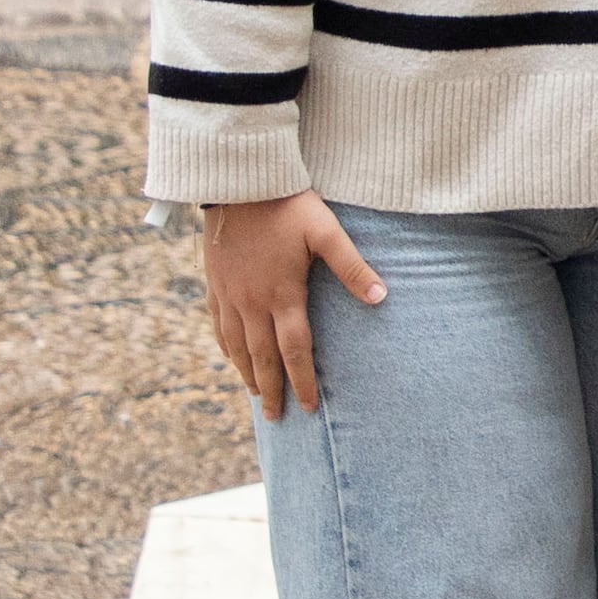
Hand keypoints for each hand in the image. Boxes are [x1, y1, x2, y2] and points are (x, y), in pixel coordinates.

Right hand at [200, 192, 384, 418]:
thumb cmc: (287, 204)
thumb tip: (382, 296)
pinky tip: (232, 356)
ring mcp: (229, 293)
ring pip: (236, 345)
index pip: (294, 350)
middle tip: (277, 418)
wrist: (237, 180)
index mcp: (282, 294)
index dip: (302, 381)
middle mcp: (252, 301)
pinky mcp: (215, 281)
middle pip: (262, 357)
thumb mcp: (326, 231)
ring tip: (256, 395)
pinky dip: (226, 346)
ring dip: (247, 373)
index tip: (308, 407)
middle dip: (272, 390)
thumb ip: (352, 266)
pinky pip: (218, 323)